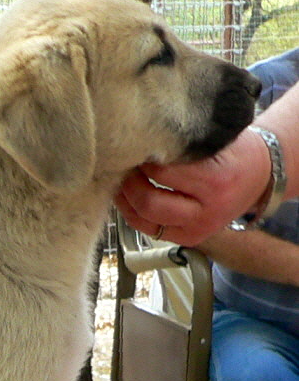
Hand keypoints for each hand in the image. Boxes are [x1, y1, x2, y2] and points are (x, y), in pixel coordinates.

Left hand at [114, 128, 270, 245]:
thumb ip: (182, 146)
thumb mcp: (216, 141)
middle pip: (148, 202)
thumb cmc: (234, 155)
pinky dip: (132, 212)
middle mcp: (207, 211)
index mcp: (216, 182)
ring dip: (124, 198)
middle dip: (128, 182)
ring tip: (121, 178)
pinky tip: (126, 196)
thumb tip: (139, 143)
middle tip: (123, 163)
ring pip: (143, 218)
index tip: (136, 146)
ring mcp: (196, 230)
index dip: (142, 159)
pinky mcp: (188, 239)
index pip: (162, 172)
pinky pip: (148, 228)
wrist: (258, 179)